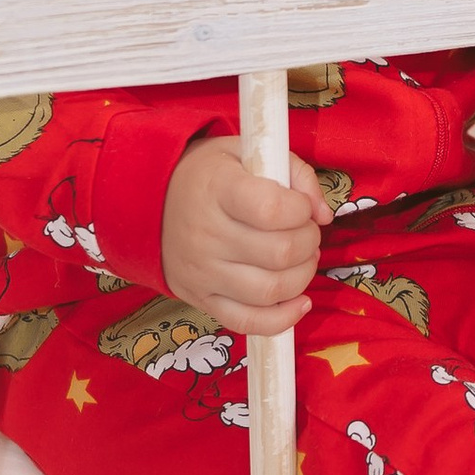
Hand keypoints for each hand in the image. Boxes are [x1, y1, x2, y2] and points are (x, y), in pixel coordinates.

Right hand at [160, 136, 323, 334]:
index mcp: (217, 189)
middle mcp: (206, 235)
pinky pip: (248, 322)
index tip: (300, 205)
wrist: (151, 203)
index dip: (301, 209)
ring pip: (270, 290)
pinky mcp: (202, 300)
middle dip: (308, 241)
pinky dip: (282, 319)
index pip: (272, 209)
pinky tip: (299, 301)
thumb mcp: (247, 152)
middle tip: (305, 231)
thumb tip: (323, 214)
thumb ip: (295, 172)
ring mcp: (202, 273)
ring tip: (301, 258)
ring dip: (303, 275)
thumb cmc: (210, 175)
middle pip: (279, 253)